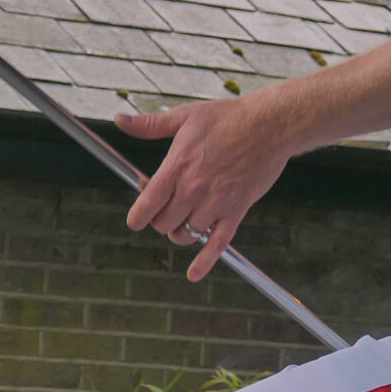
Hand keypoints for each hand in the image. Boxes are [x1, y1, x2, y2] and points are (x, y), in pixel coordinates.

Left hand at [116, 95, 293, 279]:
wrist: (270, 125)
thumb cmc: (229, 118)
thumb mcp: (184, 117)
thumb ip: (149, 125)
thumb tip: (120, 120)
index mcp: (177, 167)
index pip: (146, 205)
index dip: (137, 217)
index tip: (136, 219)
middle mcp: (193, 189)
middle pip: (163, 224)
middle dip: (160, 221)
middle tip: (166, 209)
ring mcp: (215, 203)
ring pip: (185, 235)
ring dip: (180, 233)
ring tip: (184, 220)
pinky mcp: (236, 211)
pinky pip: (217, 244)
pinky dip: (204, 262)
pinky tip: (193, 274)